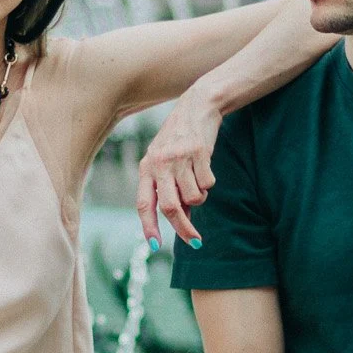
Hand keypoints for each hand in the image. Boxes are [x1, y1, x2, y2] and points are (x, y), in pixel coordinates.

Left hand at [136, 85, 221, 246]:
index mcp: (146, 167)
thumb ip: (169, 188)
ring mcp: (179, 158)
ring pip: (194, 198)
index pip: (144, 204)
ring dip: (200, 197)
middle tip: (195, 241)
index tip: (154, 246)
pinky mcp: (199, 152)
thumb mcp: (165, 161)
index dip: (148, 226)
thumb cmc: (179, 139)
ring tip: (197, 180)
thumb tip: (181, 218)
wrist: (197, 107)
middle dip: (183, 229)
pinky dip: (209, 182)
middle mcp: (160, 163)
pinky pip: (208, 184)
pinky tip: (204, 165)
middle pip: (170, 207)